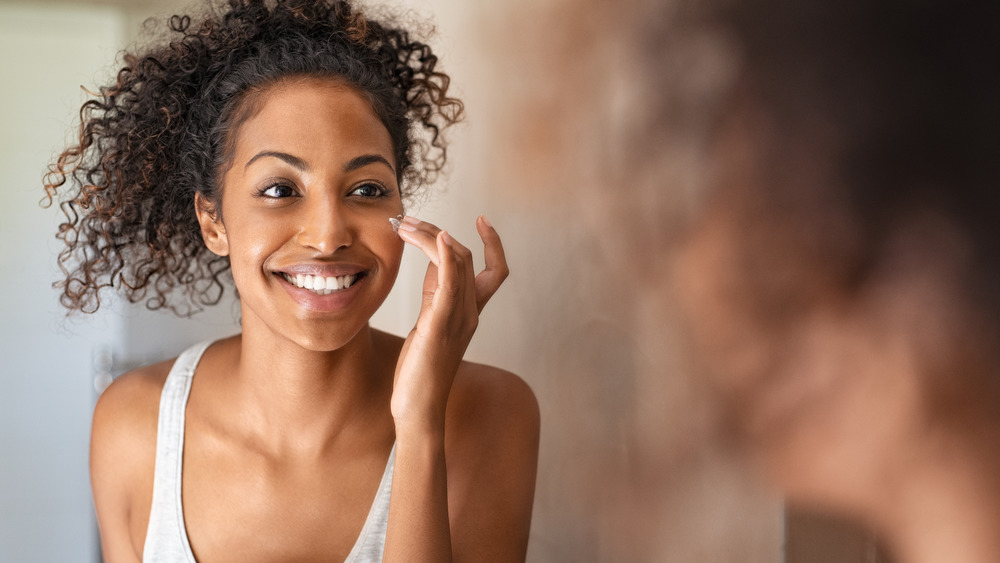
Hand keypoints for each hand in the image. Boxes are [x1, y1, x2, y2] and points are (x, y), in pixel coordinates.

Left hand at [391, 215, 508, 432]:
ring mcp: (458, 319)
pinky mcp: (439, 325)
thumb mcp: (429, 322)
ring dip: (432, 236)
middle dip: (437, 232)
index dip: (494, 243)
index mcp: (470, 313)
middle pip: (466, 257)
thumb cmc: (420, 369)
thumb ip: (435, 293)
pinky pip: (450, 283)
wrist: (418, 407)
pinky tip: (438, 238)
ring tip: (405, 225)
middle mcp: (470, 312)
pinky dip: (445, 255)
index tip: (482, 219)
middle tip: (407, 221)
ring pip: (457, 263)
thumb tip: (432, 260)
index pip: (495, 270)